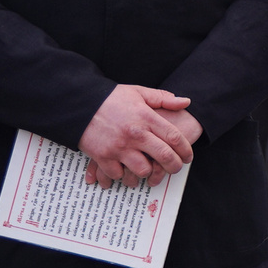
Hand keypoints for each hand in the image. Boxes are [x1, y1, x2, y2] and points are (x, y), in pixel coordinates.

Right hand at [79, 84, 200, 185]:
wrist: (78, 104)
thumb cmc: (110, 98)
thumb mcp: (138, 92)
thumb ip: (162, 98)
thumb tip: (186, 102)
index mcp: (145, 117)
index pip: (174, 137)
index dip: (185, 149)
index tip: (188, 156)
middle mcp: (135, 134)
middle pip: (164, 157)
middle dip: (175, 166)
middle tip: (175, 168)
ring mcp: (118, 147)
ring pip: (143, 170)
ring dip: (148, 172)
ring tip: (148, 168)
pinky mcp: (103, 157)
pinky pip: (119, 174)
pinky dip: (122, 174)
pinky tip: (125, 168)